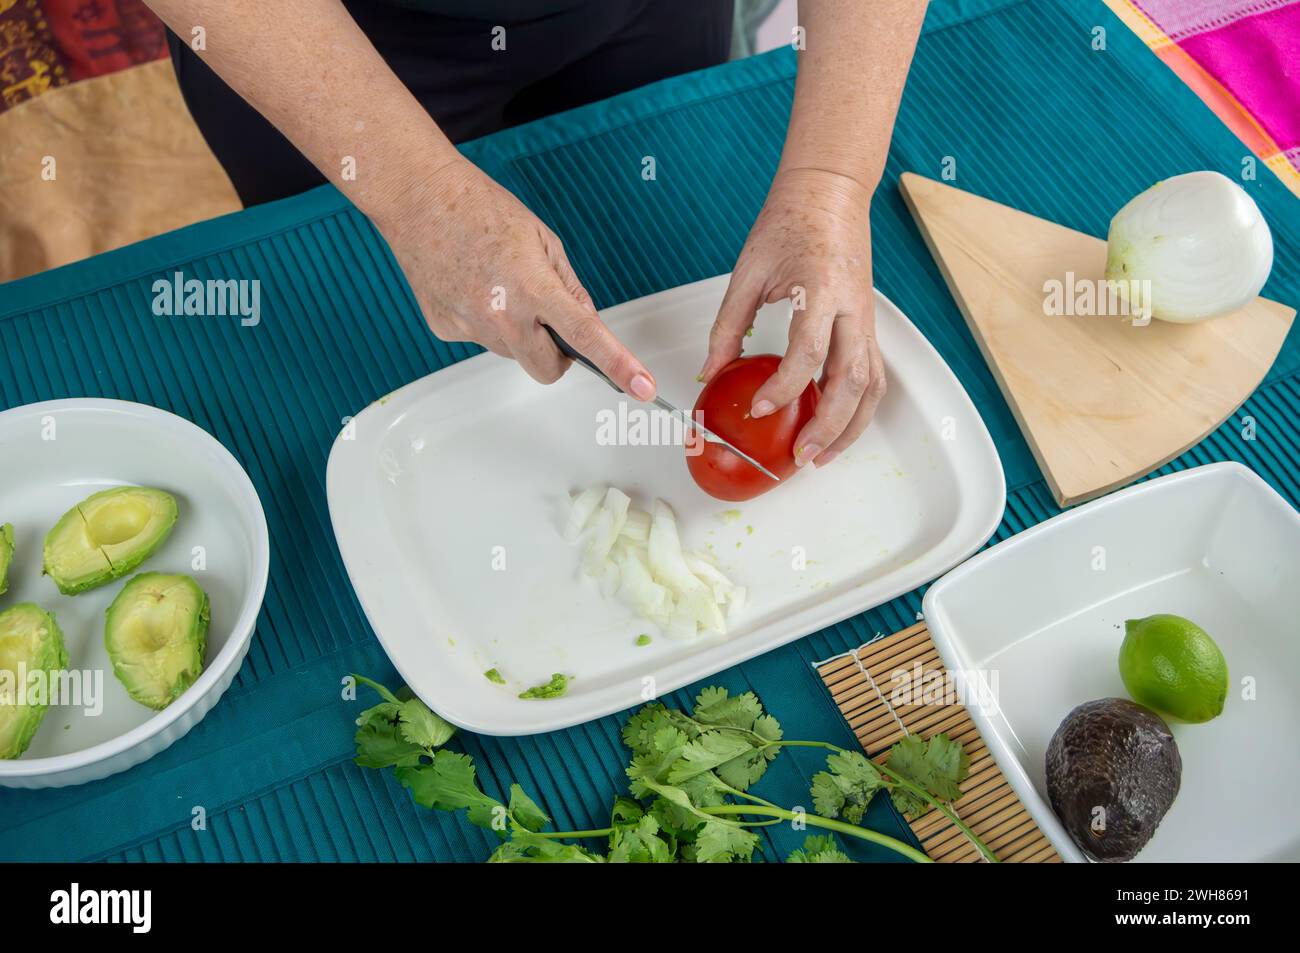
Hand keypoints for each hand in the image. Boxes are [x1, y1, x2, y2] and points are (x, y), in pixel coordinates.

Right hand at [382, 158, 656, 397]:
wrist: (419, 197)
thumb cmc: (479, 208)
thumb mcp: (544, 240)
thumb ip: (569, 288)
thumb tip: (585, 324)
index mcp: (532, 286)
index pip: (585, 336)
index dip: (617, 364)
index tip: (641, 387)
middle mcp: (500, 314)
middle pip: (547, 369)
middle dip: (558, 355)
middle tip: (550, 320)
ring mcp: (469, 326)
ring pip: (513, 353)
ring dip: (518, 332)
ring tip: (497, 284)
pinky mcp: (445, 329)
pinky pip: (481, 340)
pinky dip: (485, 321)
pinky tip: (473, 286)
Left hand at [700, 168, 884, 467]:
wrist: (829, 191)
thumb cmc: (791, 220)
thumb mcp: (748, 270)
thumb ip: (729, 324)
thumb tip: (712, 369)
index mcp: (821, 289)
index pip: (808, 352)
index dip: (784, 387)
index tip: (759, 408)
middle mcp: (853, 308)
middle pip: (851, 381)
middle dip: (827, 426)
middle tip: (799, 455)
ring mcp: (867, 319)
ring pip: (872, 385)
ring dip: (850, 427)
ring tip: (821, 456)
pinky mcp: (869, 325)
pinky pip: (874, 375)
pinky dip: (859, 408)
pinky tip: (837, 428)